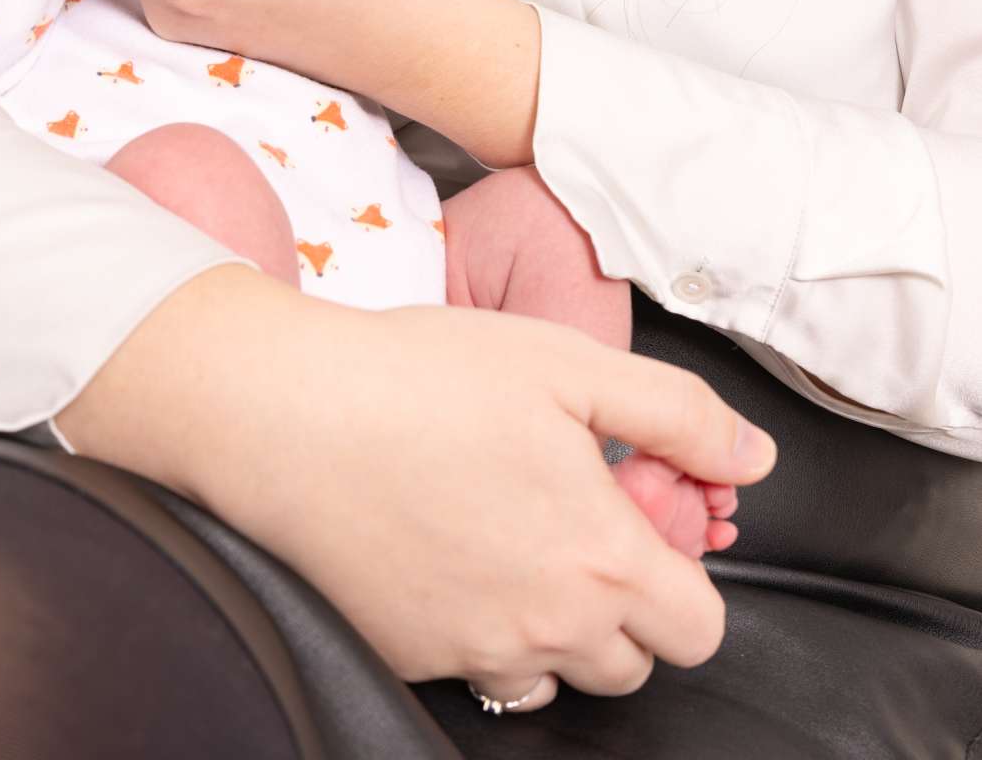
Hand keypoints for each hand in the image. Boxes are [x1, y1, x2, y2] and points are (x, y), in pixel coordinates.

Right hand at [57, 266, 777, 705]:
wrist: (287, 414)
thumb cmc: (424, 378)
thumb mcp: (569, 364)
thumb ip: (678, 415)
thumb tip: (752, 458)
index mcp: (601, 561)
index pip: (700, 628)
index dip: (684, 572)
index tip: (637, 513)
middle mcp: (547, 629)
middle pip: (633, 662)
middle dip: (622, 601)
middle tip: (569, 511)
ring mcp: (476, 654)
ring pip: (556, 675)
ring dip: (556, 625)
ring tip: (510, 532)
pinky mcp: (413, 658)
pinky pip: (482, 670)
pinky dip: (486, 630)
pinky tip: (453, 551)